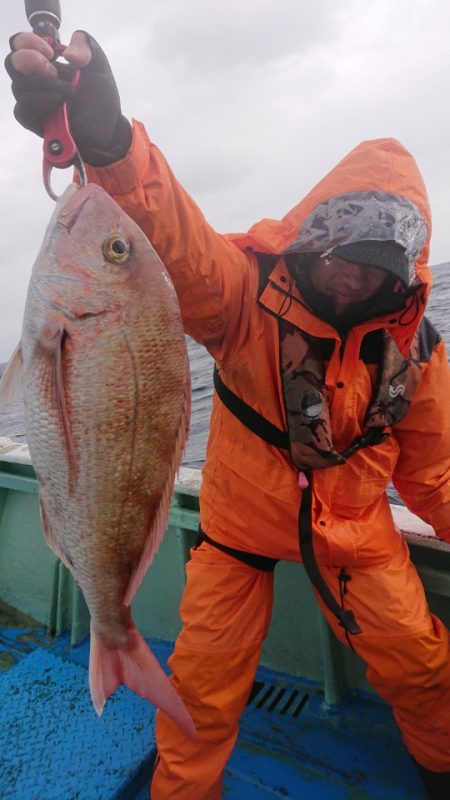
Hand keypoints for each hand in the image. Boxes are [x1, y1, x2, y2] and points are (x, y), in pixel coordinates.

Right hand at [5, 31, 131, 165]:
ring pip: (19, 87)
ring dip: (44, 85)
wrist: (107, 128)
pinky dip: (40, 102)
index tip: (51, 51)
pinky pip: (23, 110)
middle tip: (53, 70)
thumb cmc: (99, 98)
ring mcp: (32, 101)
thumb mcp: (98, 66)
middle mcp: (34, 80)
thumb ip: (86, 46)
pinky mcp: (34, 122)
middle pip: (12, 63)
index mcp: (45, 62)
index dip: (28, 41)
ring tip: (68, 92)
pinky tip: (58, 102)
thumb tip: (68, 53)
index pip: (20, 44)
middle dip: (30, 61)